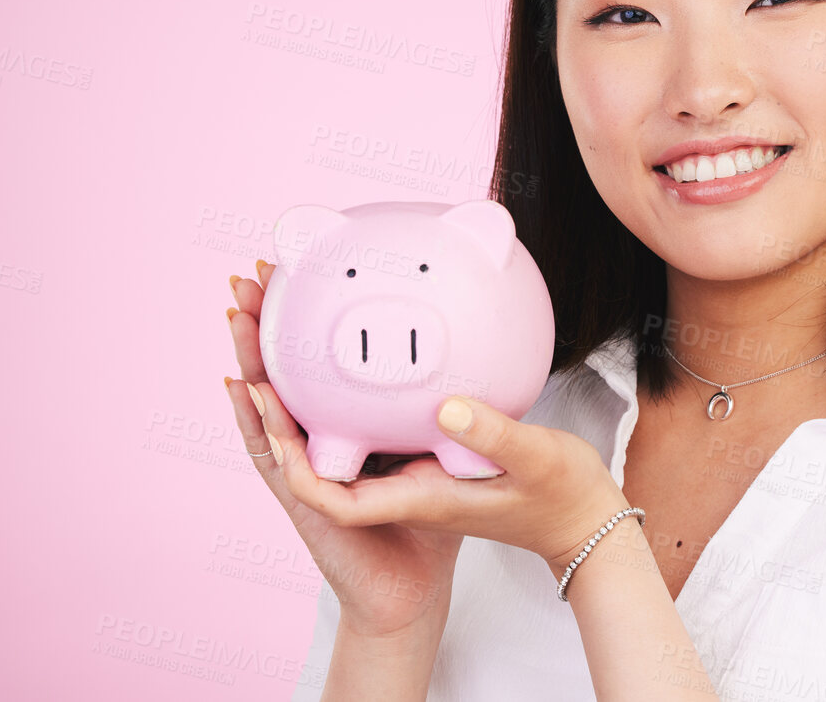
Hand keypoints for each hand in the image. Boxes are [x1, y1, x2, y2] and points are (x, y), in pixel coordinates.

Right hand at [225, 260, 463, 640]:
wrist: (416, 592)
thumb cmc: (429, 524)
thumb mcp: (444, 449)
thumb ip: (452, 405)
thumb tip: (474, 348)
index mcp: (342, 431)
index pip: (314, 368)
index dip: (298, 325)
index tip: (290, 271)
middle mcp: (313, 445)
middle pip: (278, 377)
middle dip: (259, 328)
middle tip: (248, 278)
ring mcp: (302, 473)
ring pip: (265, 411)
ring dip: (250, 362)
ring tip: (236, 319)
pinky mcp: (305, 504)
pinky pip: (279, 459)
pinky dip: (259, 424)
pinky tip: (246, 391)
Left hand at [227, 261, 629, 573]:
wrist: (580, 523)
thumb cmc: (559, 499)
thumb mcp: (533, 462)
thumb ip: (490, 435)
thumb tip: (445, 407)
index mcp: (409, 496)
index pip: (321, 484)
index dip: (278, 442)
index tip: (250, 387)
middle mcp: (394, 483)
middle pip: (310, 438)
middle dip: (271, 375)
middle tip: (246, 302)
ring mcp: (403, 466)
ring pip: (332, 419)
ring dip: (299, 365)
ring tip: (276, 300)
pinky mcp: (419, 449)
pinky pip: (366, 410)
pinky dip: (344, 373)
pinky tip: (344, 329)